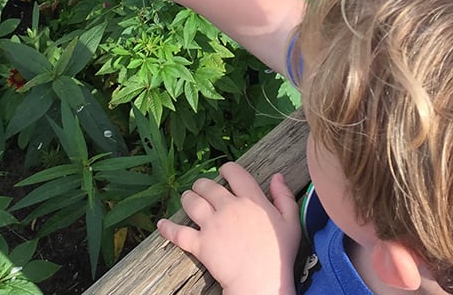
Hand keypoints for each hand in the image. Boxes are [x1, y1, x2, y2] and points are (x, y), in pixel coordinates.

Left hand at [158, 163, 301, 294]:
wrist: (262, 282)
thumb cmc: (279, 255)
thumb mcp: (291, 222)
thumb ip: (284, 197)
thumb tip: (277, 177)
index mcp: (251, 200)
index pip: (234, 173)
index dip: (227, 170)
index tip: (224, 173)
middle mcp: (229, 207)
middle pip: (207, 185)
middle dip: (203, 185)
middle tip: (202, 189)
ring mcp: (212, 225)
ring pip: (191, 202)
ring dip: (187, 198)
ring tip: (188, 200)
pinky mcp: (200, 244)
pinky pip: (178, 233)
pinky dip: (167, 228)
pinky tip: (161, 224)